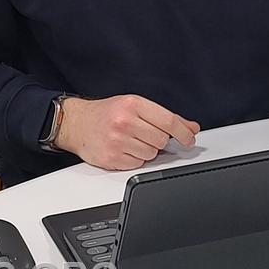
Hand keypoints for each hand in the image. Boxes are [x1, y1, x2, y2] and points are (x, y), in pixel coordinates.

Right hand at [54, 94, 200, 170]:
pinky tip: (125, 149)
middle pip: (161, 140)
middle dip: (159, 140)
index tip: (190, 138)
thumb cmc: (107, 112)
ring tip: (132, 140)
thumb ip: (164, 116)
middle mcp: (125, 121)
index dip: (184, 132)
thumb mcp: (135, 105)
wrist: (77, 123)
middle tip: (146, 133)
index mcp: (134, 104)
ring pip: (151, 154)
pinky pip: (137, 164)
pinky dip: (136, 159)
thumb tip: (191, 127)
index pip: (168, 121)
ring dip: (147, 150)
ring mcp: (118, 141)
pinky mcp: (112, 158)